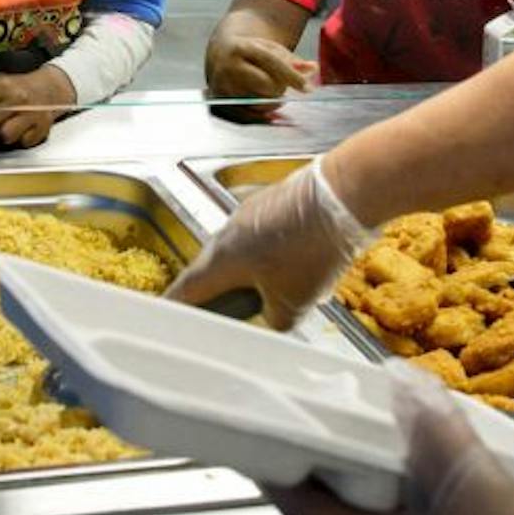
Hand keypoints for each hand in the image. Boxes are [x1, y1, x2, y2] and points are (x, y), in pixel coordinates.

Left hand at [0, 66, 72, 149]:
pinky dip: (17, 140)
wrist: (50, 89)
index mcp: (1, 86)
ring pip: (4, 137)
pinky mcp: (42, 130)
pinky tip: (18, 131)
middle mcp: (17, 100)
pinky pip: (21, 143)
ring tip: (1, 128)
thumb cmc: (15, 88)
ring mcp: (31, 115)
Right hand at [165, 156, 372, 329]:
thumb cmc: (311, 251)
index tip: (169, 319)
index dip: (177, 309)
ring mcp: (248, 214)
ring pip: (241, 254)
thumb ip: (272, 318)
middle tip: (232, 313)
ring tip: (282, 292)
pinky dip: (273, 256)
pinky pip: (263, 237)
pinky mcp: (272, 204)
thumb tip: (272, 315)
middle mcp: (226, 233)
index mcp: (221, 260)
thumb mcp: (292, 304)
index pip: (187, 291)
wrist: (344, 195)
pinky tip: (301, 266)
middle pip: (214, 271)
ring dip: (253, 275)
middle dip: (223, 294)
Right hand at [206, 33, 315, 123]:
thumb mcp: (271, 49)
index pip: (272, 64)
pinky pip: (248, 116)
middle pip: (267, 86)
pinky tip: (269, 108)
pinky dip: (263, 115)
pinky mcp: (220, 101)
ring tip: (269, 91)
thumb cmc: (252, 51)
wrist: (221, 53)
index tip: (307, 89)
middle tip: (279, 84)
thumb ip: (293, 60)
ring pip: (259, 104)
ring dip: (272, 102)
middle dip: (280, 88)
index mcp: (243, 48)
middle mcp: (230, 66)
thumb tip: (314, 69)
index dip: (292, 77)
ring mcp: (223, 85)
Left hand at [266, 366, 513, 514]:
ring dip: (398, 482)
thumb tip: (402, 386)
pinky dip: (439, 501)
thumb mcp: (472, 483)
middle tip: (345, 422)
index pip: (303, 510)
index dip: (283, 467)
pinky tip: (465, 474)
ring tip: (408, 437)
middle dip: (345, 468)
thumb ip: (433, 429)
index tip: (271, 432)